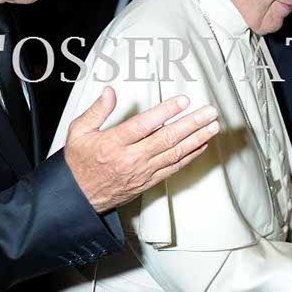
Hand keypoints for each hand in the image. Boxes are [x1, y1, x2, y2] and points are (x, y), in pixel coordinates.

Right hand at [64, 87, 219, 212]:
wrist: (78, 198)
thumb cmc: (79, 163)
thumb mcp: (79, 132)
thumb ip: (97, 111)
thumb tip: (110, 92)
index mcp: (113, 143)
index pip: (144, 125)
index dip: (166, 112)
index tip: (183, 101)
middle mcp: (131, 158)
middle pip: (167, 138)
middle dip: (192, 124)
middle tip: (209, 112)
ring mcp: (142, 171)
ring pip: (175, 153)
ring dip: (197, 138)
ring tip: (213, 126)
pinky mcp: (148, 181)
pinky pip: (174, 167)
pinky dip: (190, 156)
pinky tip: (202, 144)